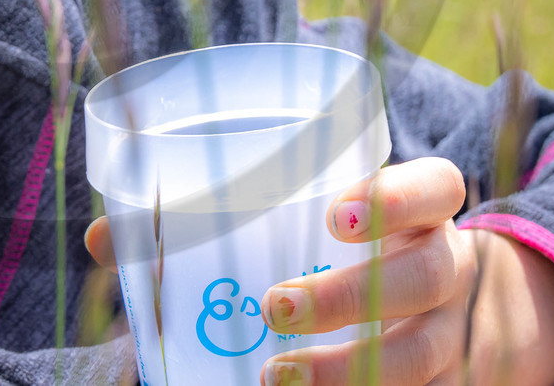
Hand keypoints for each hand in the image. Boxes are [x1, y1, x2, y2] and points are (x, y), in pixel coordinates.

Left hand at [83, 157, 553, 385]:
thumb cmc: (333, 245)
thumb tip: (105, 239)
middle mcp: (445, 263)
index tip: (333, 216)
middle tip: (276, 305)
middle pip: (427, 273)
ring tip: (279, 376)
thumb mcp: (295, 219)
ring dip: (351, 366)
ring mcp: (448, 328)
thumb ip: (209, 220)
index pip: (436, 185)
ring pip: (424, 350)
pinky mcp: (440, 378)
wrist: (433, 307)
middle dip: (352, 292)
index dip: (395, 197)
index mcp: (417, 207)